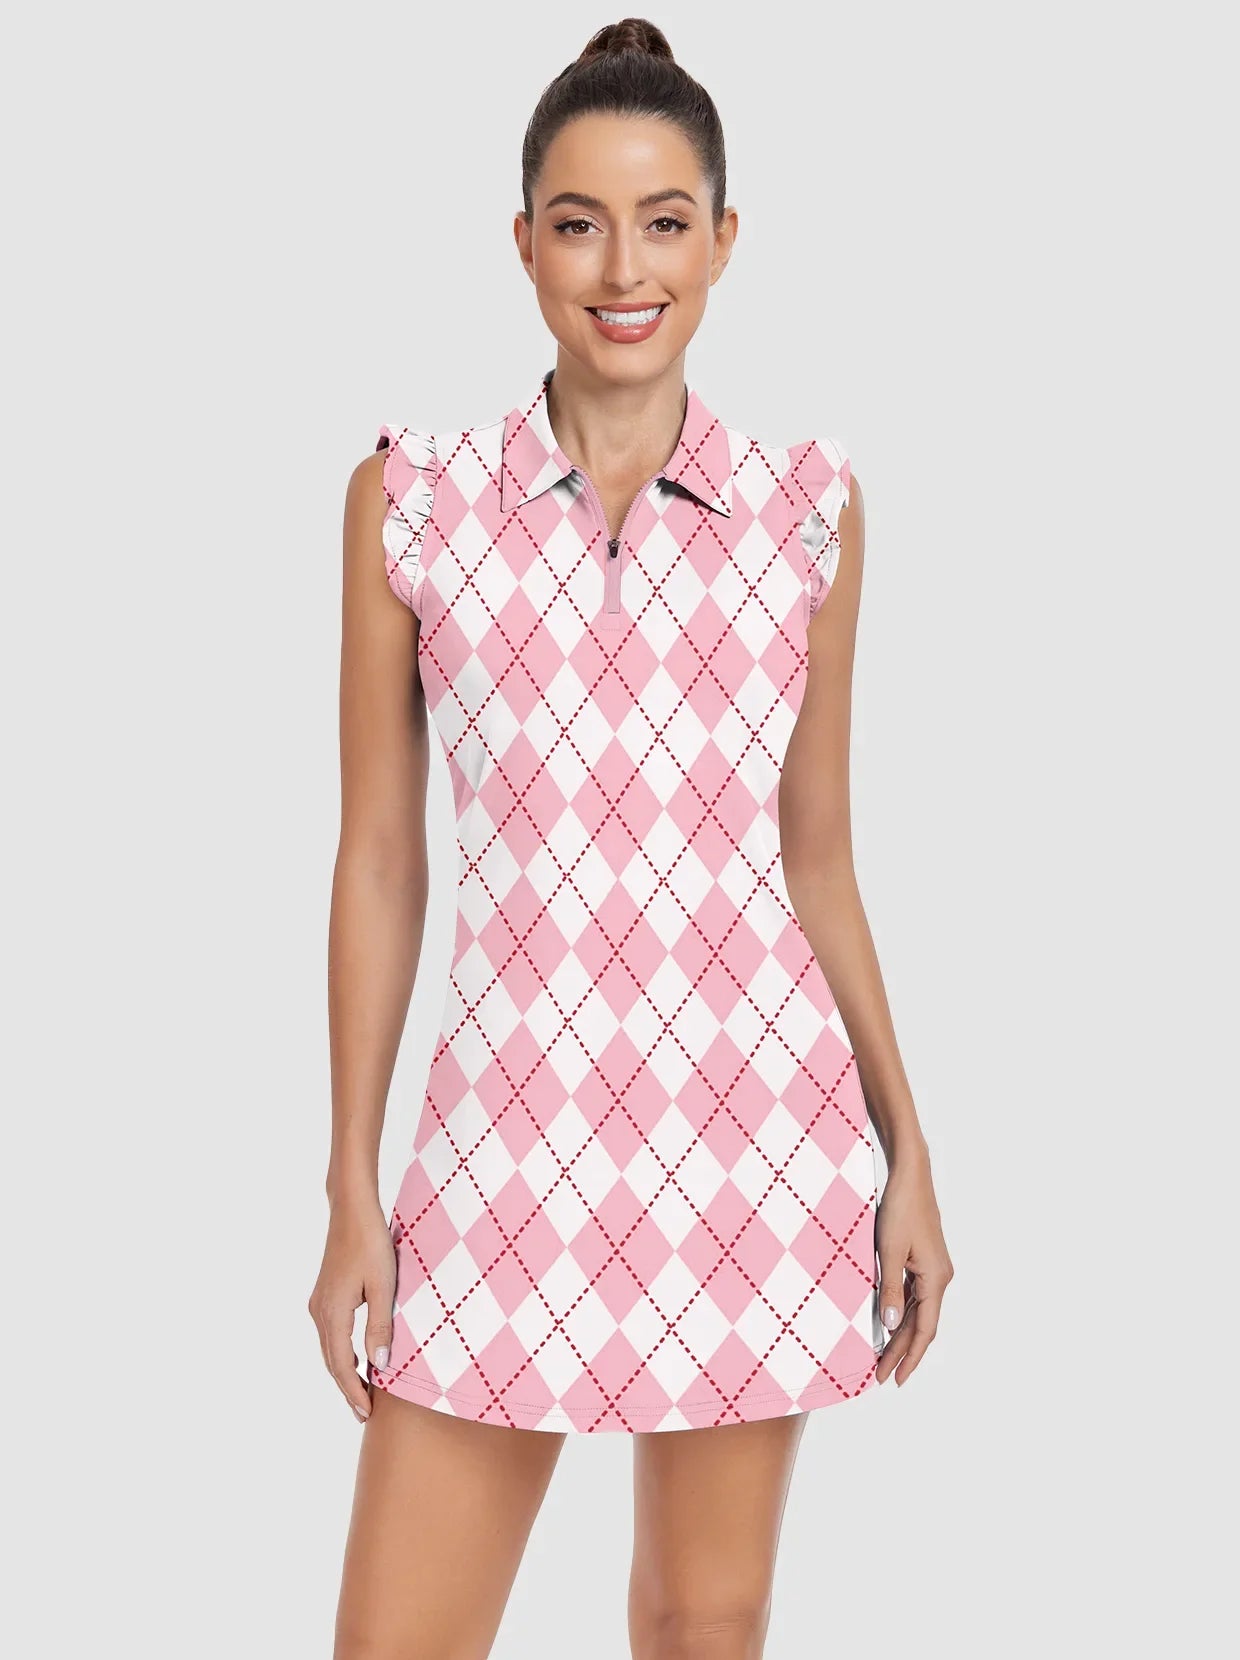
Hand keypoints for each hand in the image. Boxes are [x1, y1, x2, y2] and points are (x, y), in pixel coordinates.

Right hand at [307, 1196, 396, 1422]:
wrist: (352, 1210)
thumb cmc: (371, 1243)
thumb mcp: (384, 1286)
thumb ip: (380, 1327)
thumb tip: (379, 1366)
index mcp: (333, 1313)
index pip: (342, 1365)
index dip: (354, 1391)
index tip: (366, 1413)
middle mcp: (319, 1311)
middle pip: (332, 1362)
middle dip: (347, 1388)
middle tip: (364, 1413)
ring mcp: (319, 1303)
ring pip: (330, 1349)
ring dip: (344, 1372)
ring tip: (361, 1393)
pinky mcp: (324, 1295)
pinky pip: (331, 1334)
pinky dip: (341, 1353)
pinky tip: (355, 1359)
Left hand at [873, 1153, 952, 1386]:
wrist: (910, 1175)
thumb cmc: (901, 1208)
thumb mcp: (889, 1251)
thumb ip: (890, 1289)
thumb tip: (889, 1326)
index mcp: (936, 1278)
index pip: (924, 1330)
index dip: (910, 1357)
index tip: (895, 1379)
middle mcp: (939, 1277)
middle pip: (920, 1324)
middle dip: (901, 1352)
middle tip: (880, 1375)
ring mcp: (933, 1268)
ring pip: (917, 1311)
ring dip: (900, 1334)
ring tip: (882, 1357)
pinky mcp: (924, 1259)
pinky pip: (913, 1294)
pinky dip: (900, 1312)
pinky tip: (887, 1322)